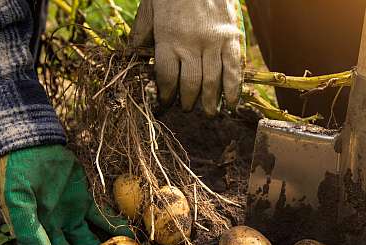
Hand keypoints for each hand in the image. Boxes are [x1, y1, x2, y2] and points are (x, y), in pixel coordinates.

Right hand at [0, 145, 132, 244]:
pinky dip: (114, 228)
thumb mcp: (17, 207)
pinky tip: (128, 238)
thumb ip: (30, 237)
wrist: (29, 143)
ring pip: (90, 240)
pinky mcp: (85, 201)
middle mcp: (53, 230)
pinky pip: (102, 218)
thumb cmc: (16, 175)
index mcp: (33, 236)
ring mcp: (71, 216)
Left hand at [130, 0, 245, 115]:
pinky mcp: (231, 38)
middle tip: (187, 109)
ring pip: (212, 82)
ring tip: (209, 113)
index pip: (166, 79)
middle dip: (188, 102)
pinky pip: (234, 70)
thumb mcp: (149, 9)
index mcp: (168, 39)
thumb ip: (141, 34)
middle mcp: (191, 45)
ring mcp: (213, 42)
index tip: (165, 105)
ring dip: (210, 102)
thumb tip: (132, 55)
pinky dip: (233, 90)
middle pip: (190, 85)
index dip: (165, 97)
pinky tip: (231, 103)